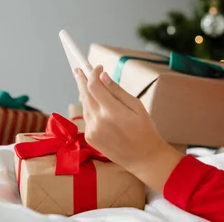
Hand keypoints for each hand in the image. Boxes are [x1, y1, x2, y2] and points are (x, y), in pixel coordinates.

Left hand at [73, 65, 182, 191]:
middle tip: (78, 69)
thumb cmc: (145, 129)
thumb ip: (118, 91)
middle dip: (81, 79)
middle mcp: (98, 120)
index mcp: (112, 111)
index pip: (94, 85)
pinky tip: (94, 103)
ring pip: (84, 105)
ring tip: (84, 82)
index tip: (98, 67)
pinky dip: (89, 107)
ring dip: (84, 93)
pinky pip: (87, 117)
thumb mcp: (137, 106)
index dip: (93, 73)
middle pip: (84, 94)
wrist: (143, 157)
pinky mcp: (90, 138)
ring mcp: (92, 130)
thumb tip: (104, 76)